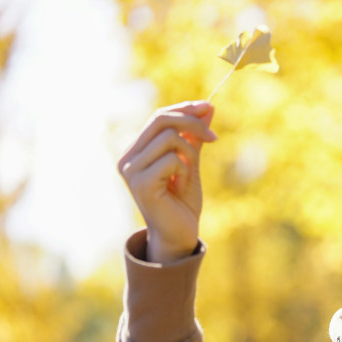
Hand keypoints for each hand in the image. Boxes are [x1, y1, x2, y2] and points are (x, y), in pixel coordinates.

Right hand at [118, 101, 216, 262]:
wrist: (179, 234)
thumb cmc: (182, 202)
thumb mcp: (191, 162)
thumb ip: (195, 137)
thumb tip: (208, 108)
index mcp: (136, 150)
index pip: (158, 117)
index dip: (185, 109)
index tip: (209, 107)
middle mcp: (127, 158)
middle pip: (160, 119)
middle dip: (192, 122)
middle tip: (213, 137)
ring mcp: (130, 171)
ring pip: (168, 138)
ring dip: (189, 153)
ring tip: (189, 173)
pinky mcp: (140, 183)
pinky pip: (171, 159)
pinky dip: (185, 169)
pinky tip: (181, 185)